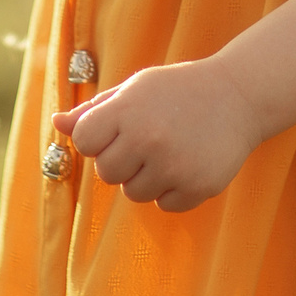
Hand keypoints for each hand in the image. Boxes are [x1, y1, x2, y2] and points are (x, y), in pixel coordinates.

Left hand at [51, 59, 265, 212]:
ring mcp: (173, 165)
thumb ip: (94, 111)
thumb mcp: (135, 89)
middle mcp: (147, 139)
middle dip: (121, 162)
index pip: (85, 142)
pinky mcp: (197, 187)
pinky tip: (188, 163)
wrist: (238, 95)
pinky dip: (173, 191)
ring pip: (133, 194)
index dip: (97, 140)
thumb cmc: (177, 90)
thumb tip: (57, 125)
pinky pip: (165, 205)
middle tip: (147, 140)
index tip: (116, 131)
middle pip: (106, 174)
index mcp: (126, 110)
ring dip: (146, 179)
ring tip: (169, 151)